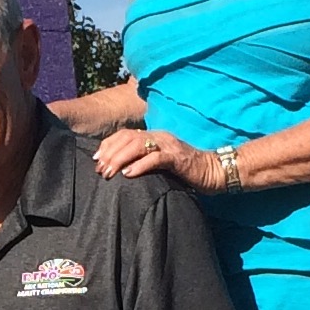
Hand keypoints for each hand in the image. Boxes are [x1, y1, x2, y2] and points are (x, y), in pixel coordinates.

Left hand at [91, 128, 226, 192]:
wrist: (214, 172)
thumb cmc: (187, 172)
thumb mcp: (161, 164)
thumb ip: (144, 161)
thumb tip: (121, 170)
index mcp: (155, 136)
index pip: (125, 134)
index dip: (108, 145)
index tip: (95, 160)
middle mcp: (160, 137)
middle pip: (127, 138)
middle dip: (110, 153)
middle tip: (99, 170)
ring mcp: (169, 146)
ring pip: (138, 145)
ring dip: (119, 159)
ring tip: (109, 173)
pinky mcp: (177, 158)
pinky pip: (155, 158)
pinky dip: (139, 166)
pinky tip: (128, 175)